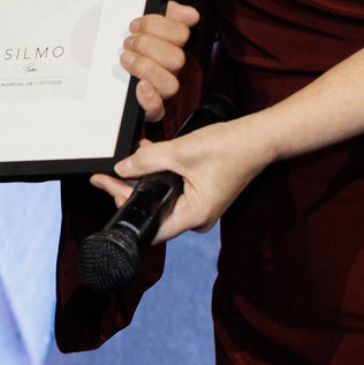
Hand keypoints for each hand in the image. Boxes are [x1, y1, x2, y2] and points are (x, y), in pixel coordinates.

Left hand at [91, 114, 274, 242]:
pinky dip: (158, 176)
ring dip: (142, 181)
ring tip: (121, 166)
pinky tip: (144, 159)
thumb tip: (122, 168)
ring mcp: (200, 208)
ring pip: (161, 199)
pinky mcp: (201, 195)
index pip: (150, 225)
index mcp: (194, 216)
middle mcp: (197, 218)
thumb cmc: (230, 148)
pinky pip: (173, 190)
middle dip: (128, 192)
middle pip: (153, 213)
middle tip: (107, 175)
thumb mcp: (181, 152)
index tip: (104, 187)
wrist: (259, 138)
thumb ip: (147, 160)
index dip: (123, 205)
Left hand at [118, 1, 199, 123]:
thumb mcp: (142, 22)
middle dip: (148, 46)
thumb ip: (166, 11)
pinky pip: (157, 111)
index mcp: (170, 46)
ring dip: (147, 68)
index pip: (181, 34)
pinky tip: (140, 86)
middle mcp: (169, 69)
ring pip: (171, 84)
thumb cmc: (125, 44)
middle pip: (177, 58)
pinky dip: (150, 99)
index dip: (159, 26)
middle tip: (128, 42)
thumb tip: (190, 14)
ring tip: (125, 58)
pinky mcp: (148, 109)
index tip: (134, 25)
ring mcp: (160, 89)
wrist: (95, 66)